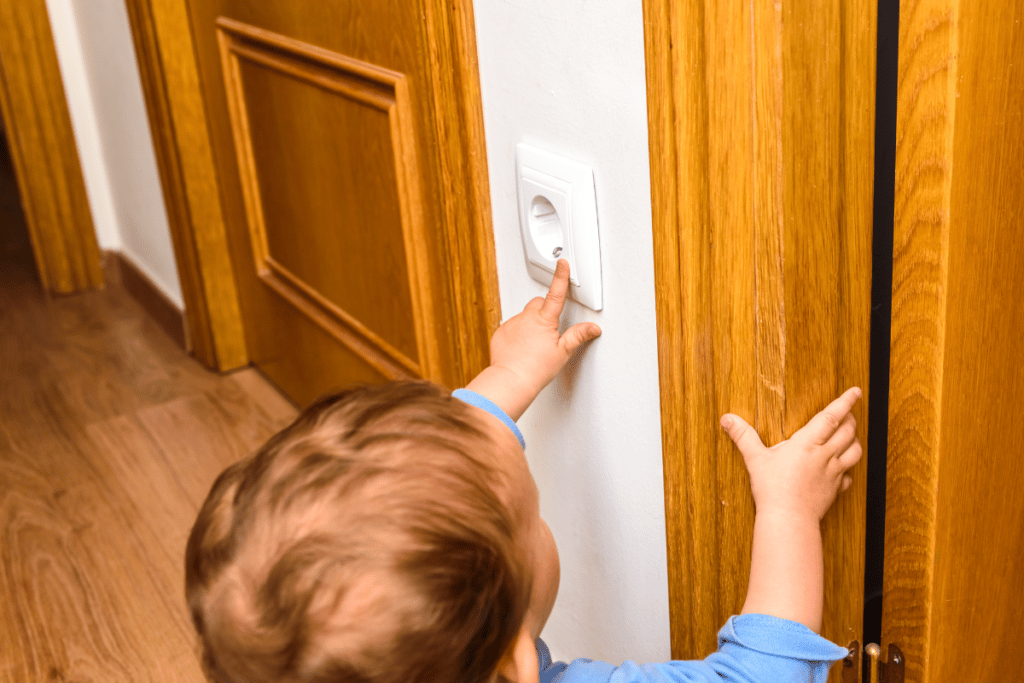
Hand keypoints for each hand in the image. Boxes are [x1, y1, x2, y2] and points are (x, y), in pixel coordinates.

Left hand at [466, 259, 600, 420]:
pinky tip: (521, 349)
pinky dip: (517, 334)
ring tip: (533, 345)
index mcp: (544, 320)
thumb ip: (577, 336)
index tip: (562, 263)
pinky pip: (511, 327)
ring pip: (524, 316)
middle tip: (549, 329)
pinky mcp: (500, 332)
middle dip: (544, 311)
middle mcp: (526, 317)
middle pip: (538, 303)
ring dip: (529, 324)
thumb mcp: (562, 352)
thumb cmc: (536, 369)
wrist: (511, 380)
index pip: (556, 293)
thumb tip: (593, 328)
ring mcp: (512, 324)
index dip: (561, 277)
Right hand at [721, 387, 863, 520]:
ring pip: (854, 451)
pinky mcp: (835, 489)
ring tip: (850, 435)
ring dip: (855, 440)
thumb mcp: (755, 459)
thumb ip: (743, 436)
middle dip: (850, 419)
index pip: (831, 417)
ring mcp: (833, 473)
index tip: (855, 391)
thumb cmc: (773, 489)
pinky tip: (843, 470)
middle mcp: (824, 456)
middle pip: (848, 431)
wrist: (789, 519)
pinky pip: (848, 477)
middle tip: (849, 412)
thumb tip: (728, 419)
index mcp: (807, 443)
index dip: (845, 402)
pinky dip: (849, 470)